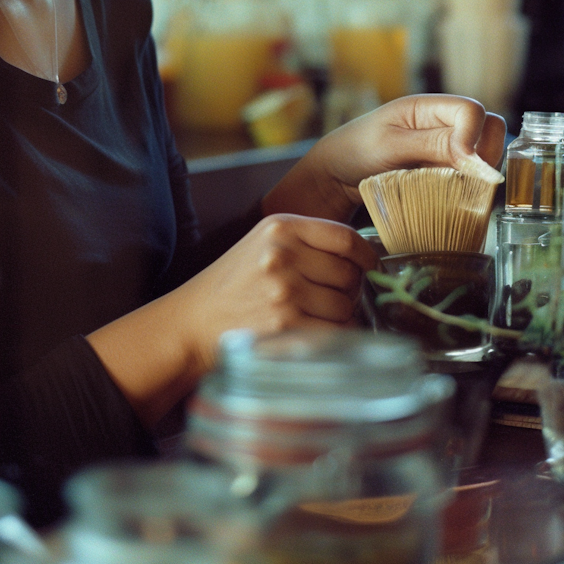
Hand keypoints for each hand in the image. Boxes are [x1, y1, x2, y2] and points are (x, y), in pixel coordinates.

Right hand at [87, 213, 377, 422]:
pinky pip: (335, 333)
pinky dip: (334, 337)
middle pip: (350, 274)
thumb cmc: (234, 283)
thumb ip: (307, 241)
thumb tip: (364, 258)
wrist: (194, 321)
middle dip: (351, 289)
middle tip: (334, 297)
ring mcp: (285, 293)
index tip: (369, 266)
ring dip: (342, 315)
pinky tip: (316, 333)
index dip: (366, 256)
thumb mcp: (264, 243)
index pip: (346, 237)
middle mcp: (283, 255)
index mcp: (281, 227)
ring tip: (317, 316)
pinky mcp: (286, 328)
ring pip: (346, 305)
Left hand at [262, 95, 506, 222]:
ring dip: (478, 174)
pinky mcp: (445, 171)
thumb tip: (472, 154)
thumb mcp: (389, 145)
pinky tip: (451, 199)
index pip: (472, 111)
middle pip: (490, 130)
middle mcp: (443, 124)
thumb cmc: (355, 151)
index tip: (462, 163)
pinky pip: (472, 176)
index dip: (474, 136)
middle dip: (485, 155)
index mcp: (428, 107)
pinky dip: (470, 188)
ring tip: (453, 189)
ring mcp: (447, 148)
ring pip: (486, 155)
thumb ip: (430, 144)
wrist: (336, 175)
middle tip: (463, 179)